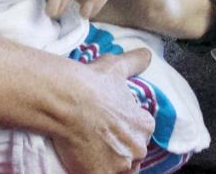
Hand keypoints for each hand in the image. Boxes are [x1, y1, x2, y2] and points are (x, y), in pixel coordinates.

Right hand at [52, 48, 153, 173]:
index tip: (110, 127)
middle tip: (98, 140)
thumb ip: (134, 62)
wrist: (67, 100)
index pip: (139, 134)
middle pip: (131, 154)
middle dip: (118, 149)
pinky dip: (91, 172)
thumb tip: (147, 54)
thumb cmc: (93, 84)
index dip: (124, 131)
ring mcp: (120, 165)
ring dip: (108, 164)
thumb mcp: (116, 67)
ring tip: (91, 153)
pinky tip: (82, 163)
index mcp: (144, 125)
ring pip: (119, 170)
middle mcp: (138, 148)